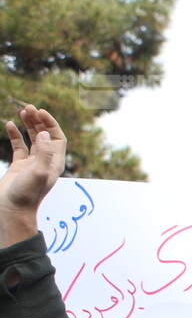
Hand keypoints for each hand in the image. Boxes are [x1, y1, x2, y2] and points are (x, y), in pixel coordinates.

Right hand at [1, 106, 66, 246]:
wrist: (12, 210)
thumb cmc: (27, 194)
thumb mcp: (38, 172)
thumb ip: (43, 153)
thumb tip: (44, 133)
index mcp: (54, 163)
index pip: (57, 137)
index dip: (50, 123)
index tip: (40, 111)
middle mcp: (45, 162)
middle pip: (45, 135)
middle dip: (39, 120)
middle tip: (29, 107)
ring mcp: (32, 163)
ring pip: (32, 139)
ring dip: (28, 125)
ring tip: (22, 111)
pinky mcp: (19, 166)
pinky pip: (19, 146)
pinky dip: (15, 135)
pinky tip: (8, 124)